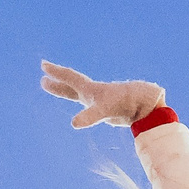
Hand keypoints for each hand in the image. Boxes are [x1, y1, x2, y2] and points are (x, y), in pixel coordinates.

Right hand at [40, 60, 163, 128]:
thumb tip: (73, 124)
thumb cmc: (125, 104)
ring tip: (53, 89)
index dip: (56, 72)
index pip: (70, 77)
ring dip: (65, 92)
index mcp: (90, 89)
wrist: (145, 107)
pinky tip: (81, 115)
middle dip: (57, 83)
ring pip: (77, 95)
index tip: (43, 64)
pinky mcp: (106, 112)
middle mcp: (93, 93)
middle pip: (70, 86)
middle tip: (42, 80)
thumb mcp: (105, 110)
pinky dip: (81, 109)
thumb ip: (90, 116)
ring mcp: (99, 102)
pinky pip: (88, 109)